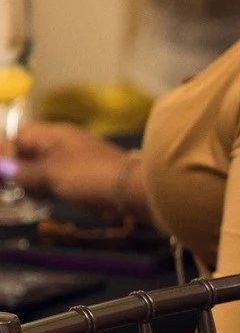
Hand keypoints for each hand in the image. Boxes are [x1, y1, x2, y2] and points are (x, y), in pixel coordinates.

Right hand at [12, 123, 140, 213]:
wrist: (133, 191)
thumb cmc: (89, 176)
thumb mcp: (50, 173)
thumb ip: (24, 172)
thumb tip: (4, 170)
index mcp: (54, 134)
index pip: (19, 137)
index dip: (5, 153)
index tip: (2, 174)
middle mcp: (62, 144)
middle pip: (28, 153)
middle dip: (16, 170)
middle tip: (9, 188)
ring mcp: (74, 162)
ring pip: (41, 169)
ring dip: (30, 182)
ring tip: (24, 194)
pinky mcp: (83, 179)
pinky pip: (56, 181)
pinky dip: (46, 189)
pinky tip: (41, 199)